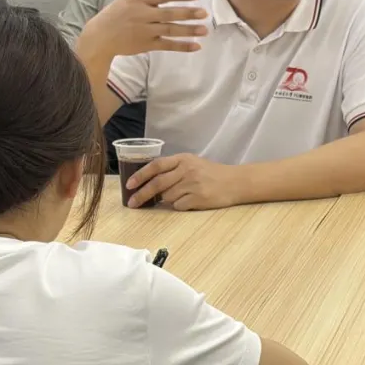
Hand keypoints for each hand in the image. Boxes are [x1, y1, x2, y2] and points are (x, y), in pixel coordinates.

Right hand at [80, 0, 208, 58]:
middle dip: (187, 13)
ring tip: (205, 30)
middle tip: (204, 13)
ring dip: (188, 31)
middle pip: (168, 14)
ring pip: (170, 30)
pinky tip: (196, 46)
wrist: (101, 36)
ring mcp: (144, 31)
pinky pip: (167, 46)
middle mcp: (141, 15)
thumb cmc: (118, 13)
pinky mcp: (146, 45)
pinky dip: (181, 46)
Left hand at [126, 153, 241, 210]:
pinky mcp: (198, 198)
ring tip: (180, 196)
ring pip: (167, 197)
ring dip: (166, 201)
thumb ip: (173, 169)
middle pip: (157, 183)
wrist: (235, 182)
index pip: (156, 165)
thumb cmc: (211, 173)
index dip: (140, 175)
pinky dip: (179, 206)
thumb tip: (148, 181)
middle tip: (132, 203)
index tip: (129, 185)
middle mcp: (186, 170)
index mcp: (183, 159)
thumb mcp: (192, 163)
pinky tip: (189, 201)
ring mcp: (192, 184)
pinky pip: (178, 206)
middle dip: (141, 194)